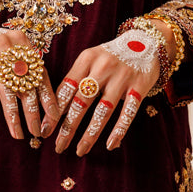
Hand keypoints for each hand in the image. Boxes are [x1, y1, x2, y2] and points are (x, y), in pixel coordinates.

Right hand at [0, 23, 57, 141]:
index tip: (54, 118)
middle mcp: (8, 46)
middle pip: (26, 85)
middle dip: (34, 113)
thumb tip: (38, 99)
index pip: (41, 74)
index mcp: (22, 42)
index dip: (48, 98)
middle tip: (38, 132)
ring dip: (14, 118)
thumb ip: (21, 65)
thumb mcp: (6, 49)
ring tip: (19, 135)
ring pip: (7, 92)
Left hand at [47, 24, 172, 155]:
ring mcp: (123, 76)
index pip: (66, 88)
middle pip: (81, 102)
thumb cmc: (110, 56)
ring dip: (90, 134)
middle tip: (58, 146)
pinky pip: (128, 112)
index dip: (54, 111)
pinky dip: (118, 130)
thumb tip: (55, 112)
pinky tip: (109, 145)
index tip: (45, 131)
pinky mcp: (140, 85)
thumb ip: (76, 79)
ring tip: (80, 150)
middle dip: (68, 128)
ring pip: (103, 111)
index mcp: (86, 58)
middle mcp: (103, 66)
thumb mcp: (90, 59)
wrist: (147, 40)